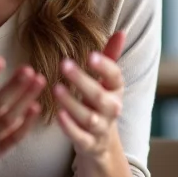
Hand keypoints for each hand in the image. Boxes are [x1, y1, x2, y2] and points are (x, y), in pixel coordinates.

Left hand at [53, 31, 125, 159]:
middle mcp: (112, 110)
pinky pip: (80, 138)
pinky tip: (57, 115)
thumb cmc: (98, 103)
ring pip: (89, 118)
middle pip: (99, 96)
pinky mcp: (89, 145)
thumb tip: (121, 31)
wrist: (101, 143)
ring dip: (72, 104)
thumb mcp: (106, 82)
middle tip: (64, 64)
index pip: (115, 77)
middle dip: (82, 81)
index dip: (104, 66)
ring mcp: (101, 129)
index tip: (90, 55)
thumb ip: (110, 57)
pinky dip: (70, 128)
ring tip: (56, 89)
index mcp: (115, 91)